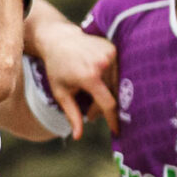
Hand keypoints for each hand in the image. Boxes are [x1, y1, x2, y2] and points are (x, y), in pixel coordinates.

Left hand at [31, 23, 117, 137]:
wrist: (59, 39)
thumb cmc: (57, 68)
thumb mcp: (61, 93)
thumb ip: (71, 114)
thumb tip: (77, 136)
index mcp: (90, 76)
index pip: (108, 103)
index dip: (113, 119)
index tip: (116, 131)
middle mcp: (103, 64)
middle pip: (113, 95)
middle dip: (103, 108)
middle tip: (90, 114)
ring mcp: (111, 54)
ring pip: (117, 84)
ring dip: (107, 94)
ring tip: (90, 97)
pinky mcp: (115, 48)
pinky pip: (119, 71)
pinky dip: (111, 81)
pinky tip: (98, 84)